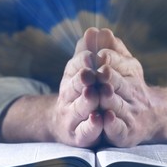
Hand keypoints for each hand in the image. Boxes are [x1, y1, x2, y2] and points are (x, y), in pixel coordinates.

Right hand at [51, 30, 103, 147]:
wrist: (68, 124)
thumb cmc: (80, 93)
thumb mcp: (83, 71)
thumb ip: (89, 53)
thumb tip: (94, 30)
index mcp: (70, 79)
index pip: (74, 66)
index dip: (83, 61)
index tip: (93, 54)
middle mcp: (68, 97)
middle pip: (73, 87)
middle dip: (82, 79)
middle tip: (91, 73)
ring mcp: (72, 117)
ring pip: (78, 109)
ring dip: (86, 101)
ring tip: (94, 93)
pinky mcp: (79, 136)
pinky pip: (85, 131)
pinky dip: (91, 126)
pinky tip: (99, 119)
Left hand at [95, 36, 157, 146]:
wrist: (151, 116)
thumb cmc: (129, 86)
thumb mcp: (125, 65)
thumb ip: (111, 49)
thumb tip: (97, 30)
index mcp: (130, 74)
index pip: (121, 64)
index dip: (110, 59)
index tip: (100, 54)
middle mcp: (132, 93)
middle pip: (119, 83)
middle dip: (109, 76)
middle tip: (100, 71)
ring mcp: (130, 114)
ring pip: (117, 105)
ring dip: (109, 98)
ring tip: (101, 91)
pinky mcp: (126, 133)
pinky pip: (119, 128)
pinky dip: (113, 124)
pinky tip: (106, 117)